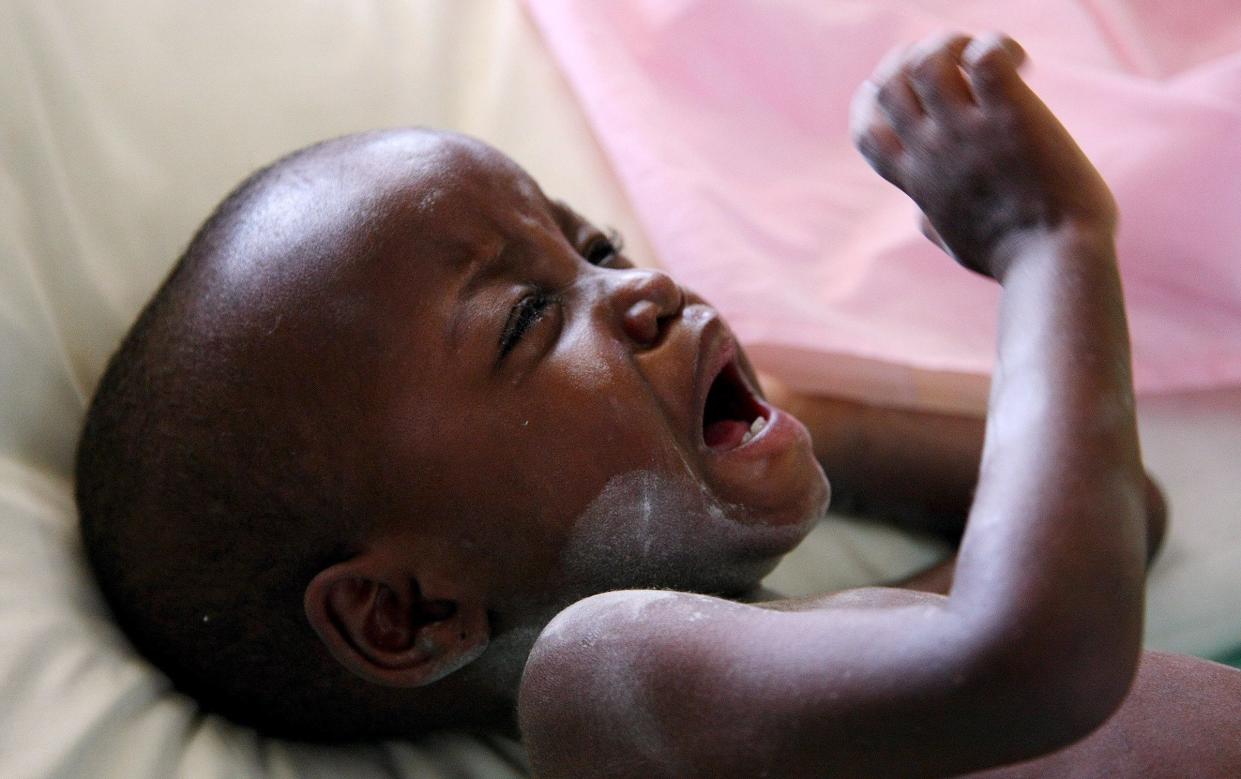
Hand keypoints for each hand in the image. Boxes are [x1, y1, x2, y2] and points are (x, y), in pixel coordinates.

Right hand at [849, 33, 1116, 280]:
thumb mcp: (954, 242)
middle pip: (888, 84)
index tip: (912, 96)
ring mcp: (966, 132)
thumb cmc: (1012, 258)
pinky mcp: (1010, 116)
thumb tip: (921, 217)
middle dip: (914, 60)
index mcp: (916, 181)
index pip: (864, 131)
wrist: (1055, 262)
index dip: (875, 102)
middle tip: (956, 64)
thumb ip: (931, 222)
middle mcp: (931, 151)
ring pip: (926, 61)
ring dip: (952, 44)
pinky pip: (984, 56)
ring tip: (986, 55)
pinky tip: (1022, 62)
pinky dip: (996, 45)